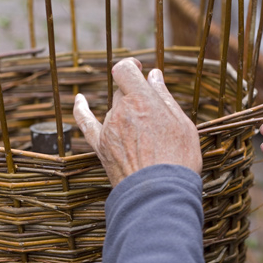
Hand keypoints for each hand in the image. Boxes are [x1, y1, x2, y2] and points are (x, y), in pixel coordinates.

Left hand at [73, 58, 201, 186]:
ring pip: (114, 111)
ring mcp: (108, 129)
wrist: (160, 195)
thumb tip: (154, 75)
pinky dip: (81, 109)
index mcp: (142, 100)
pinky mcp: (100, 147)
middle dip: (138, 100)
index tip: (139, 69)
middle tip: (156, 121)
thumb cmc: (179, 160)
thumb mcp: (183, 124)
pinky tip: (79, 100)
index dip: (131, 66)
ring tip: (148, 141)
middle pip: (123, 93)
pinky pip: (86, 123)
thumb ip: (165, 97)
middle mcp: (121, 111)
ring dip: (127, 115)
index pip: (125, 70)